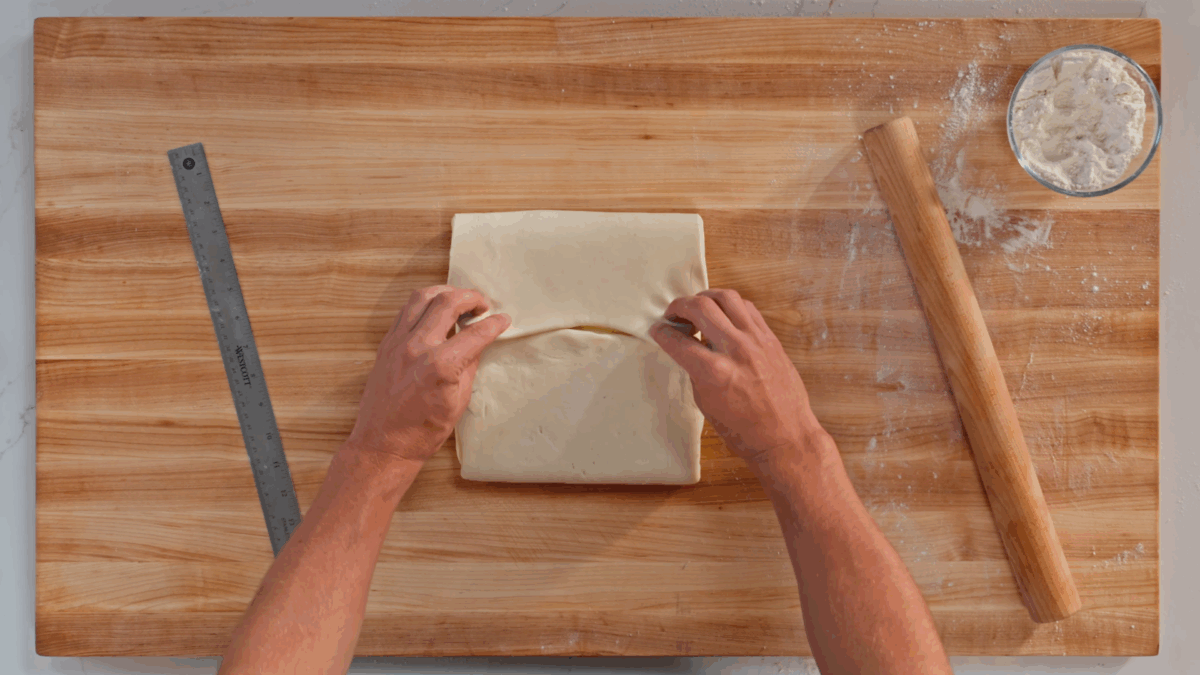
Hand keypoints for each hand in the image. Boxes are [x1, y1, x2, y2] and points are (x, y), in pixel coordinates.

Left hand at [347, 285, 509, 464]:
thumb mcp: (459, 400)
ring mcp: (397, 343)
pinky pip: (405, 311)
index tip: (504, 319)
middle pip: (448, 302)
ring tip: (459, 301)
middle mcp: (417, 348)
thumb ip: (470, 364)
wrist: (384, 444)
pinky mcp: (385, 345)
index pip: (476, 333)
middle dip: (471, 297)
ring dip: (445, 293)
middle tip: (483, 305)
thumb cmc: (422, 431)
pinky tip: (435, 312)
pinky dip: (424, 304)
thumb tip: (479, 341)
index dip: (494, 324)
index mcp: (440, 366)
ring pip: (422, 297)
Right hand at [650, 289, 827, 468]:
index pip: (678, 341)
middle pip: (700, 307)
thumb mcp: (705, 403)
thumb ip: (694, 369)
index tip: (658, 330)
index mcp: (714, 372)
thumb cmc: (744, 430)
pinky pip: (747, 308)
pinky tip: (722, 316)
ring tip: (697, 309)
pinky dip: (729, 306)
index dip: (662, 333)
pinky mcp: (770, 338)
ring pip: (726, 297)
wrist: (785, 436)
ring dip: (705, 298)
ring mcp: (756, 341)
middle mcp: (736, 350)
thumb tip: (685, 346)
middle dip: (679, 306)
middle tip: (673, 315)